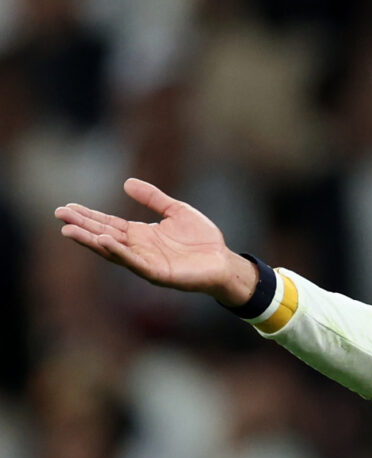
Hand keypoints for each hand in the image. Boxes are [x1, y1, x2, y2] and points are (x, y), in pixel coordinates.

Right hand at [55, 178, 257, 305]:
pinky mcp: (158, 274)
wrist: (224, 262)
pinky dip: (119, 253)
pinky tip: (105, 241)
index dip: (88, 216)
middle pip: (104, 236)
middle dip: (82, 227)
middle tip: (60, 216)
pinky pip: (134, 263)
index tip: (66, 207)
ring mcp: (146, 262)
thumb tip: (126, 182)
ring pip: (113, 251)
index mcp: (140, 235)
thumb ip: (153, 198)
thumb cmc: (202, 240)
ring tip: (71, 230)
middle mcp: (139, 249)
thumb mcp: (176, 211)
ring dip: (92, 241)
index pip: (107, 223)